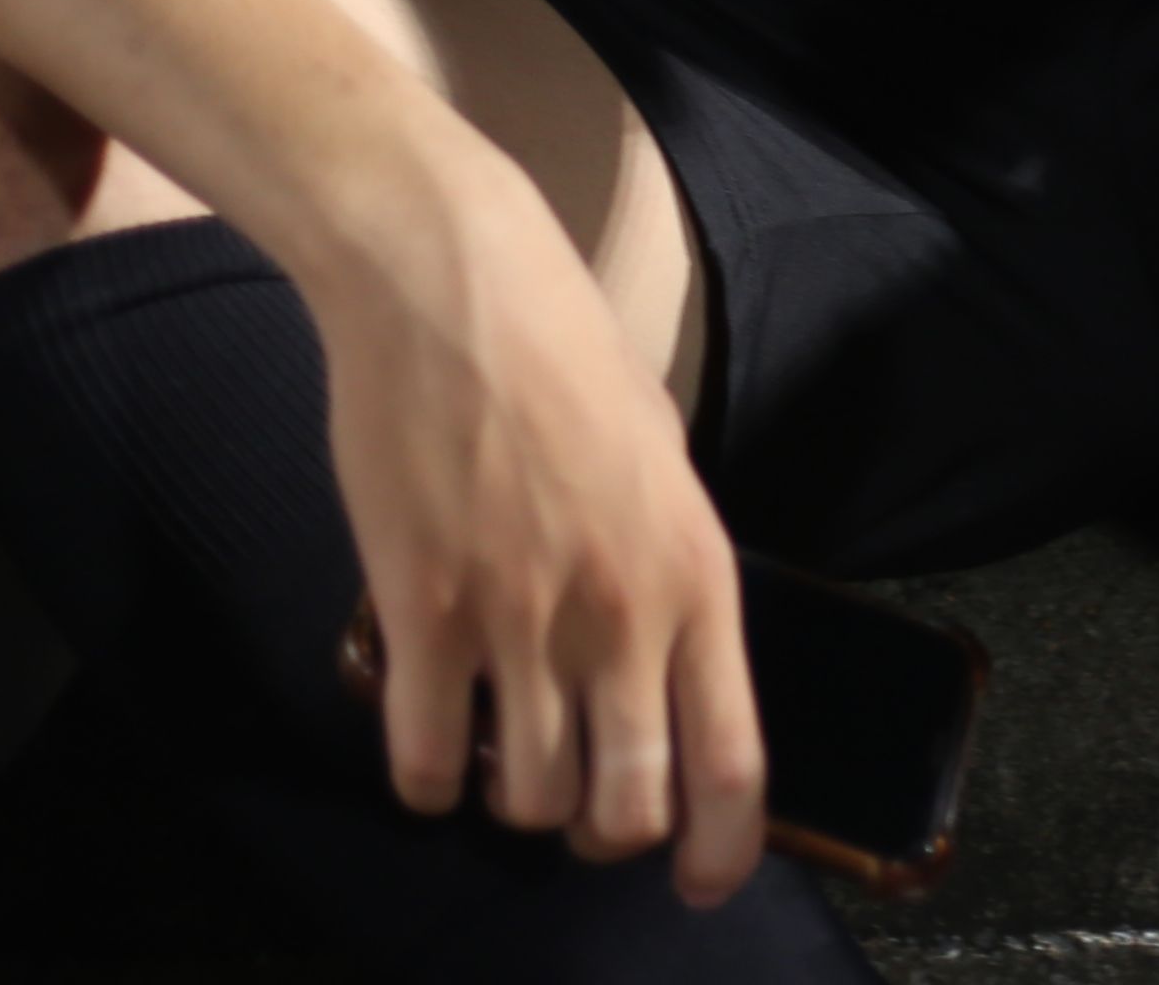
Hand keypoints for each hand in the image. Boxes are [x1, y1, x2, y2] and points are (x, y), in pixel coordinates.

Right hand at [316, 171, 768, 901]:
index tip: (700, 881)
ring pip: (527, 797)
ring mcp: (519, 617)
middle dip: (603, 832)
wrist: (448, 278)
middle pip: (628, 808)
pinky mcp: (423, 610)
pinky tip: (427, 738)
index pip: (735, 764)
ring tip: (497, 750)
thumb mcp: (659, 457)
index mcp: (697, 572)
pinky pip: (427, 760)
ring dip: (512, 798)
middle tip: (575, 807)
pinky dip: (427, 776)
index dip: (723, 851)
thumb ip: (667, 567)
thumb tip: (662, 659)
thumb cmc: (560, 348)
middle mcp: (621, 612)